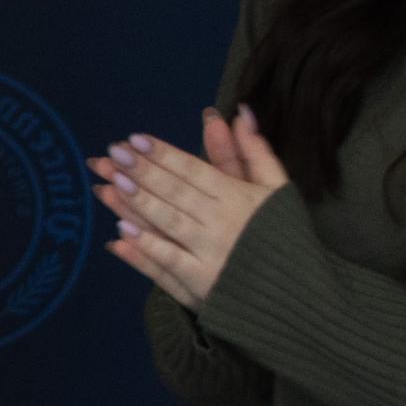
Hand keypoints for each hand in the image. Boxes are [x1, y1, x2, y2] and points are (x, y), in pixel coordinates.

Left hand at [93, 107, 291, 307]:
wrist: (296, 292)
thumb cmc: (281, 235)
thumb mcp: (275, 190)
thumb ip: (254, 152)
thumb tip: (240, 112)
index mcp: (239, 197)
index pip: (194, 170)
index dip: (164, 154)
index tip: (134, 139)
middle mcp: (222, 223)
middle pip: (176, 192)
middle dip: (142, 172)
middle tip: (113, 154)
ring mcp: (210, 254)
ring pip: (168, 223)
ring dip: (137, 203)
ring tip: (109, 184)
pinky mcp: (201, 284)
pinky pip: (168, 263)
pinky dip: (144, 249)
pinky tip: (120, 233)